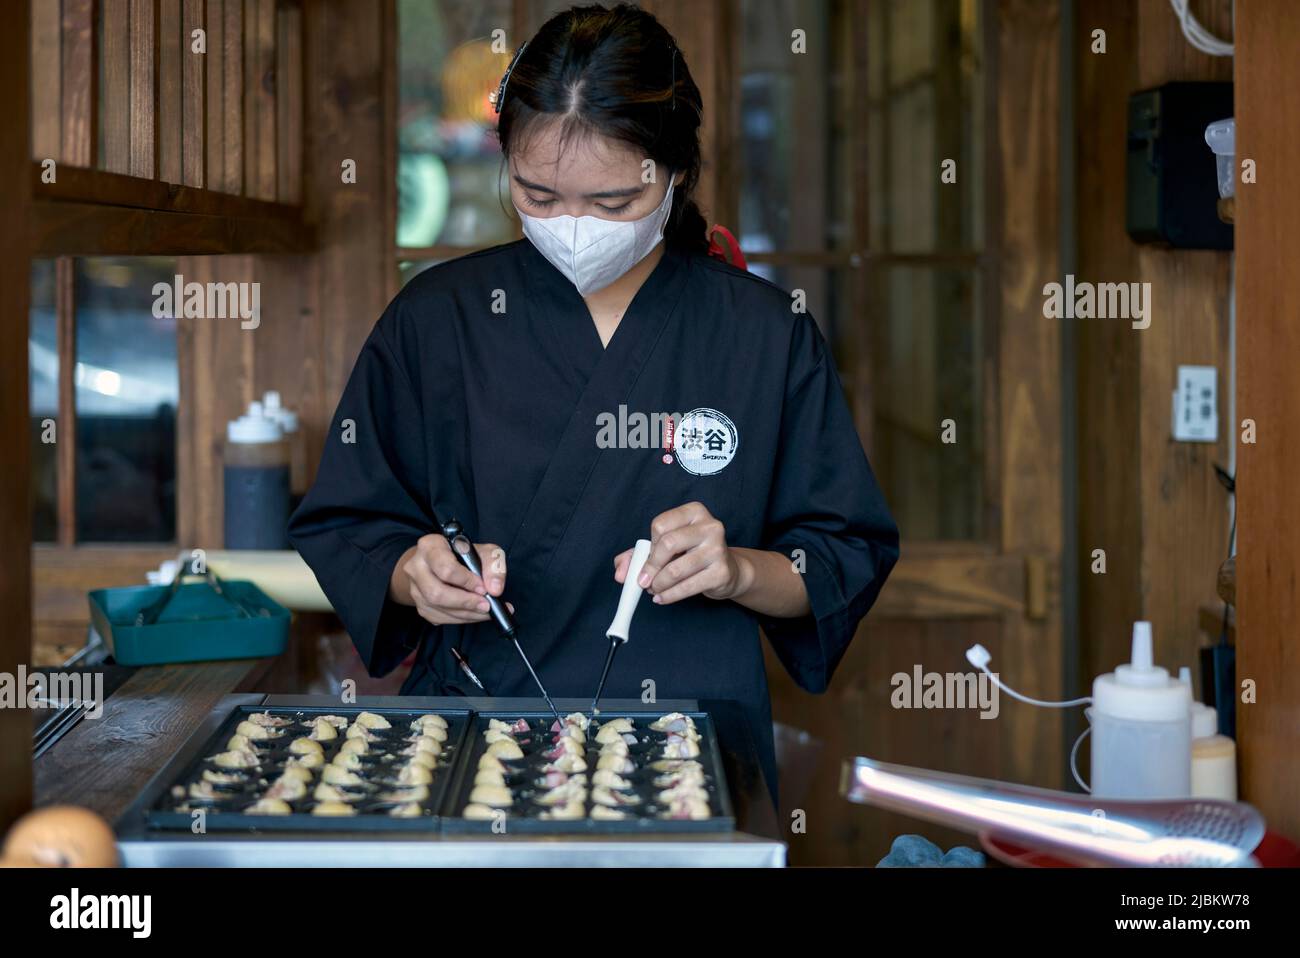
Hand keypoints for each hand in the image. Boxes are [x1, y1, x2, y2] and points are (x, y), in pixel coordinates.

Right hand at [391, 534, 512, 625]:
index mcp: (429, 546)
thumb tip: (495, 589)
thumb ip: (494, 565)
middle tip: (487, 605)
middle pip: (437, 593)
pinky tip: (475, 613)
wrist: (442, 562)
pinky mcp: (419, 605)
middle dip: (466, 602)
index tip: (483, 588)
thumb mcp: (484, 550)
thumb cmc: (463, 554)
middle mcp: (416, 567)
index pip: (445, 569)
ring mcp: (414, 588)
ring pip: (438, 608)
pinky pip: (440, 618)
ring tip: (486, 611)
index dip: (466, 581)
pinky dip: (461, 619)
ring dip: (467, 614)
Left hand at [613, 501, 750, 604]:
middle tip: (644, 581)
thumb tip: (620, 573)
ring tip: (654, 590)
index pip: (660, 525)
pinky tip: (662, 598)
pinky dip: (669, 595)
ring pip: (676, 569)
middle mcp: (710, 526)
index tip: (648, 559)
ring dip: (659, 584)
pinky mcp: (721, 572)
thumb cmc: (692, 554)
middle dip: (651, 567)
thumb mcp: (667, 548)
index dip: (650, 546)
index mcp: (694, 512)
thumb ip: (638, 555)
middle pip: (668, 543)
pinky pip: (688, 587)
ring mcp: (718, 549)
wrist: (727, 570)